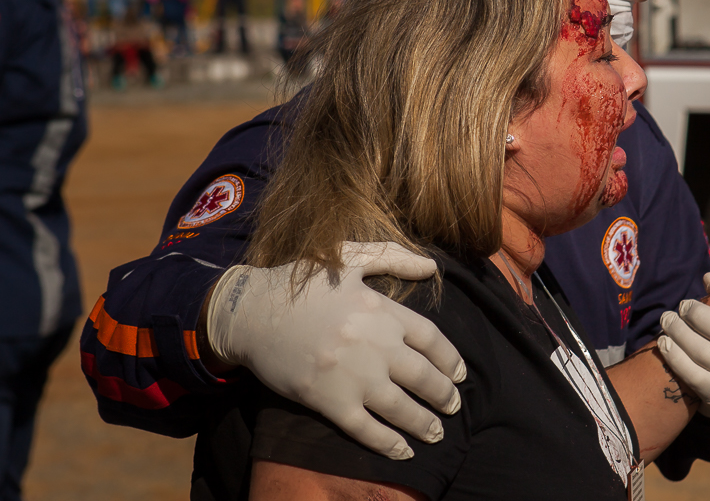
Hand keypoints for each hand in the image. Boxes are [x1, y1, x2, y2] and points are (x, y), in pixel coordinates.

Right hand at [205, 241, 466, 458]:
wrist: (248, 311)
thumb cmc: (299, 282)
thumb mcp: (349, 258)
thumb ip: (393, 258)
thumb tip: (432, 267)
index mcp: (380, 309)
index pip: (431, 339)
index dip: (451, 359)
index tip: (460, 374)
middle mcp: (373, 343)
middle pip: (423, 376)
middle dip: (444, 395)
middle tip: (453, 406)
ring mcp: (351, 375)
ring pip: (400, 407)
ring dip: (424, 423)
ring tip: (436, 433)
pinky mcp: (327, 400)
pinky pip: (366, 428)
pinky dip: (388, 444)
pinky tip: (403, 452)